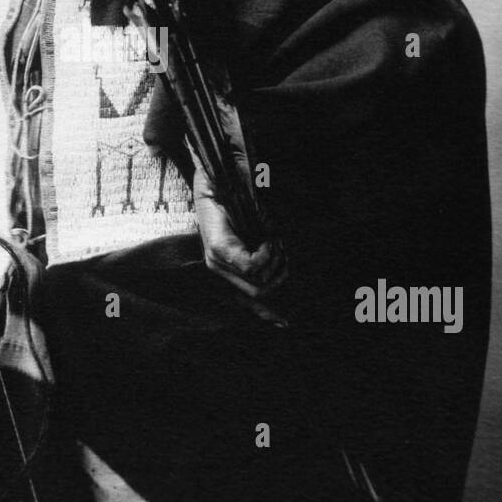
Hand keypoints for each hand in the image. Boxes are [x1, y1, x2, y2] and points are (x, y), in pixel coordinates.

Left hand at [193, 168, 289, 323]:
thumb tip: (284, 274)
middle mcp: (218, 268)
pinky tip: (266, 240)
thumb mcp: (258, 233)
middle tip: (280, 251)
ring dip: (274, 262)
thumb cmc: (239, 203)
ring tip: (271, 241)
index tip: (285, 324)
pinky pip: (251, 267)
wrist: (220, 177)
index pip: (247, 301)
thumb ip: (268, 254)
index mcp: (227, 268)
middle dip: (278, 275)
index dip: (268, 315)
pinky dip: (266, 254)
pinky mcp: (218, 250)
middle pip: (258, 293)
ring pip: (257, 280)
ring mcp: (216, 260)